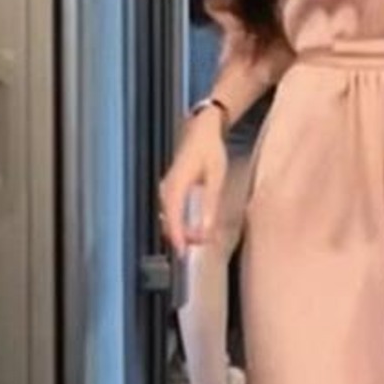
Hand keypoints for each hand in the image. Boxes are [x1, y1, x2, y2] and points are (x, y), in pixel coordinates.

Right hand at [159, 107, 227, 257]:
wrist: (201, 131)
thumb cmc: (210, 150)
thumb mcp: (216, 177)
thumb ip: (210, 203)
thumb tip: (206, 228)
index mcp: (176, 184)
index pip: (173, 217)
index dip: (177, 237)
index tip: (184, 253)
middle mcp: (167, 188)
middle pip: (169, 220)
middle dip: (182, 237)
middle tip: (200, 246)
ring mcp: (167, 188)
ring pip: (170, 217)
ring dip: (182, 230)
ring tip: (200, 239)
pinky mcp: (171, 189)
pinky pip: (172, 211)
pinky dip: (181, 222)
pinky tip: (194, 228)